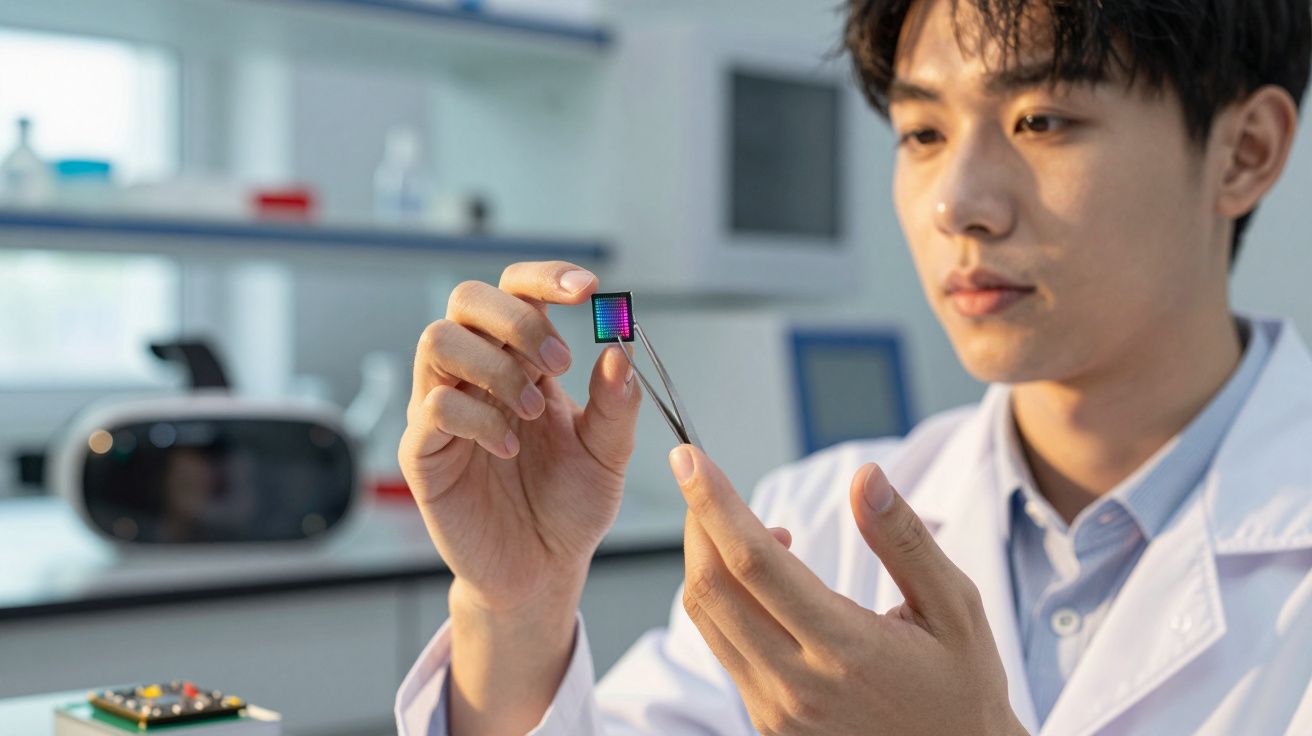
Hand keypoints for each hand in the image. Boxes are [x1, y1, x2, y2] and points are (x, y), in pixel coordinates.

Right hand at [399, 261, 641, 613]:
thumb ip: (617, 403)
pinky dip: (478, 418)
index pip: (517, 291)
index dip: (544, 277)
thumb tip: (620, 348)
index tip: (587, 288)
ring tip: (531, 411)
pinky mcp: (423, 450)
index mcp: (523, 360)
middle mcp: (478, 374)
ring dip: (495, 366)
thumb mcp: (609, 454)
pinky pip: (432, 406)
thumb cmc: (569, 505)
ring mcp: (444, 408)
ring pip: (438, 341)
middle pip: (467, 299)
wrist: (542, 569)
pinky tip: (509, 447)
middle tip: (559, 362)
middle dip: (517, 318)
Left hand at [669, 445, 1025, 735]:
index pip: (756, 562)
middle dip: (697, 522)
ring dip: (707, 559)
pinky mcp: (767, 723)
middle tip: (702, 477)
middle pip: (714, 589)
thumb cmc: (962, 684)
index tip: (689, 459)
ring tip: (751, 527)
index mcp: (847, 649)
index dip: (715, 503)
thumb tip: (865, 477)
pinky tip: (762, 577)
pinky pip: (724, 648)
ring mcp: (776, 710)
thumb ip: (905, 539)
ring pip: (708, 620)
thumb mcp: (956, 607)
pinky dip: (725, 598)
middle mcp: (799, 684)